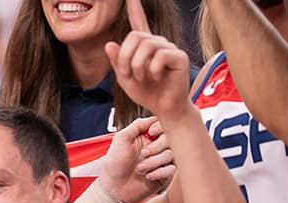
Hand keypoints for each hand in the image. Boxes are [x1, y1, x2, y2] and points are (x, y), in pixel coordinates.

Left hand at [100, 117, 175, 202]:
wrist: (114, 189)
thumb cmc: (114, 165)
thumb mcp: (121, 139)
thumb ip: (137, 125)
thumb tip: (154, 117)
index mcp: (147, 137)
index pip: (164, 125)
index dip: (161, 127)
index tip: (151, 133)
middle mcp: (156, 148)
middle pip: (171, 138)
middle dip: (156, 146)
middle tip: (143, 155)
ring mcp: (161, 161)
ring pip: (171, 154)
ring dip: (154, 162)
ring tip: (140, 169)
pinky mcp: (165, 175)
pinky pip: (172, 169)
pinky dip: (159, 172)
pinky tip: (148, 176)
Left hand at [105, 0, 192, 118]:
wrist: (164, 108)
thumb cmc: (147, 93)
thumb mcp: (125, 78)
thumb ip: (117, 62)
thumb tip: (109, 44)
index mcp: (145, 47)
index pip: (139, 24)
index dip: (135, 10)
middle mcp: (158, 44)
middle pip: (135, 36)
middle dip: (125, 57)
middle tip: (128, 74)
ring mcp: (169, 48)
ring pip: (146, 45)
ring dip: (137, 65)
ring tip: (143, 78)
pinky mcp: (179, 57)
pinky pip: (159, 56)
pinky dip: (152, 70)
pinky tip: (158, 77)